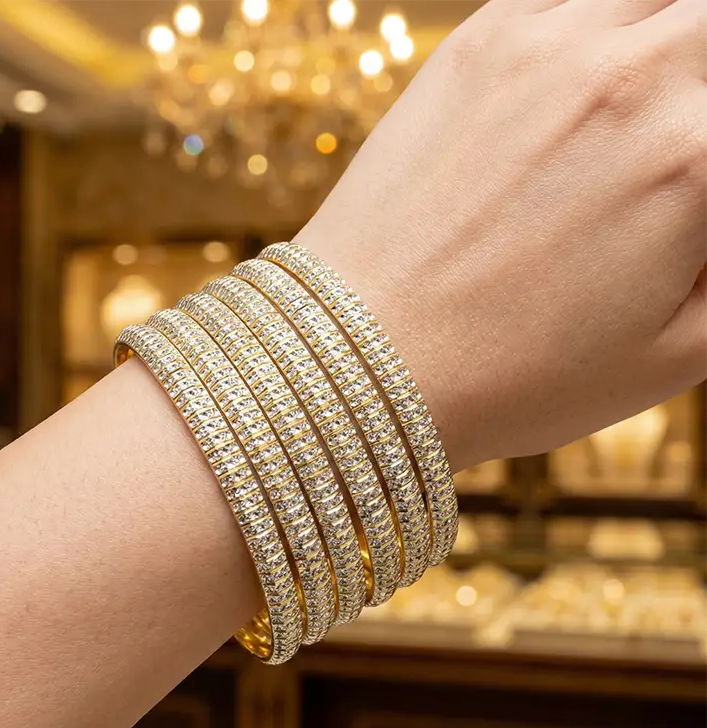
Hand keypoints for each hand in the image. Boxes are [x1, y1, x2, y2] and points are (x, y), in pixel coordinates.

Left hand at [297, 0, 706, 472]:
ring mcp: (546, 47)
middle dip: (698, 89)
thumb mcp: (672, 356)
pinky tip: (576, 89)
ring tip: (632, 120)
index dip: (705, 166)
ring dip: (664, 45)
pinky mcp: (477, 44)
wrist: (365, 356)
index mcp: (697, 159)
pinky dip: (595, 28)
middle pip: (706, 30)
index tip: (686, 197)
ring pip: (650, 1)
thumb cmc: (512, 378)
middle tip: (670, 152)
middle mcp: (631, 77)